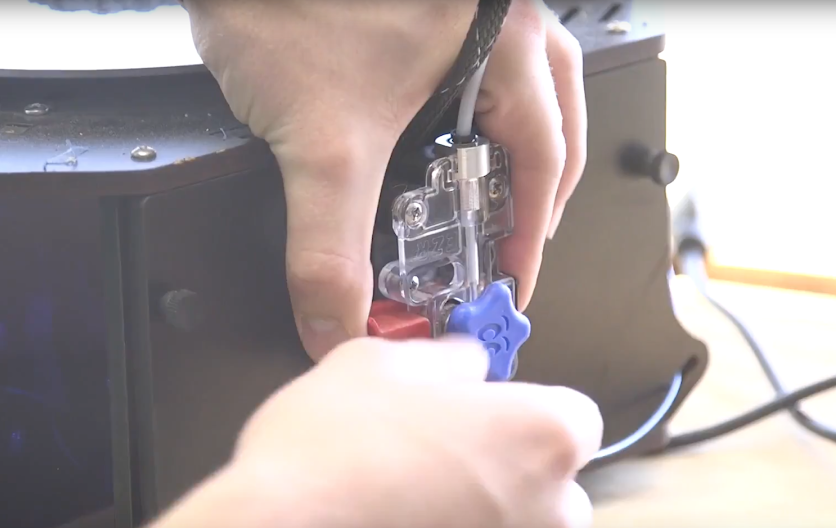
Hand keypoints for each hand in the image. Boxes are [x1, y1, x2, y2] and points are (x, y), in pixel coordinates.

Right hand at [154, 338, 602, 527]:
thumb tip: (468, 364)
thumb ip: (448, 359)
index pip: (576, 417)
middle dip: (509, 467)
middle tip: (443, 453)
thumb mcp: (383, 362)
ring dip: (485, 511)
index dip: (527, 409)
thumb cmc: (329, 451)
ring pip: (518, 527)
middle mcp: (549, 509)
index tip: (489, 410)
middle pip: (555, 483)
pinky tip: (402, 518)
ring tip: (414, 495)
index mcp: (541, 435)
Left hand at [184, 0, 585, 358]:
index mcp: (504, 40)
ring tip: (481, 206)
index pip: (546, 160)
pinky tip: (438, 151)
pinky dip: (468, 126)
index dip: (529, 235)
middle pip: (549, 128)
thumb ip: (328, 248)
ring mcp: (469, 14)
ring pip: (520, 99)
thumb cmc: (285, 3)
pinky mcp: (431, 16)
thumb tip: (336, 318)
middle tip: (506, 250)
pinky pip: (478, 78)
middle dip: (530, 199)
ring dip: (505, 159)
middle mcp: (500, 19)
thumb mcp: (321, 145)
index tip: (510, 281)